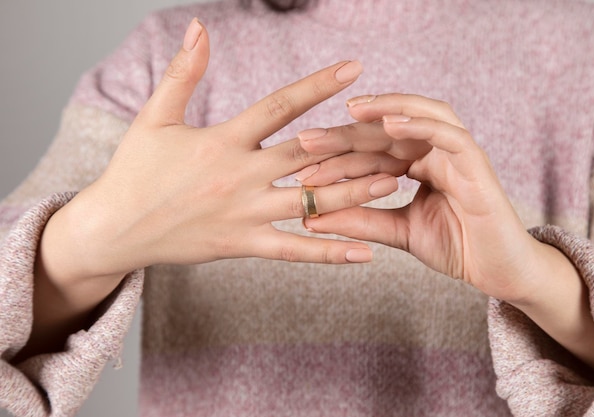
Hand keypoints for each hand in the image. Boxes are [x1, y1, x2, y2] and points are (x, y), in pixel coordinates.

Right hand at [42, 21, 397, 283]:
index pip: (280, 106)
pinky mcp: (243, 245)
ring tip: (395, 182)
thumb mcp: (155, 116)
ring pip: (310, 202)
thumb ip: (183, 73)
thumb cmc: (135, 170)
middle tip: (396, 133)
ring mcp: (244, 214)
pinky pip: (294, 250)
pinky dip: (329, 253)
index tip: (354, 70)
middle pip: (310, 155)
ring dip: (355, 192)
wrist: (115, 228)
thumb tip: (199, 27)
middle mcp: (241, 176)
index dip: (318, 86)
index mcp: (223, 140)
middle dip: (354, 142)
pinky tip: (365, 253)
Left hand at [297, 93, 544, 303]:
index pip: (370, 154)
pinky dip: (421, 124)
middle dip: (347, 134)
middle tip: (307, 140)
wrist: (499, 273)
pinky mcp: (476, 161)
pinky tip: (391, 122)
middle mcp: (433, 152)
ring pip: (418, 118)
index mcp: (416, 165)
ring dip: (385, 110)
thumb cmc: (456, 247)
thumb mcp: (398, 231)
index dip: (336, 160)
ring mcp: (456, 153)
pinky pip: (448, 134)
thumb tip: (311, 217)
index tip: (301, 170)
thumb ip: (360, 220)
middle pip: (386, 133)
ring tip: (351, 112)